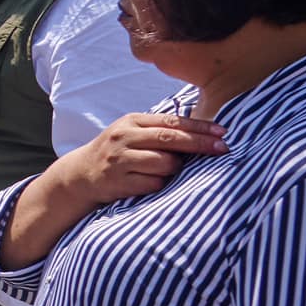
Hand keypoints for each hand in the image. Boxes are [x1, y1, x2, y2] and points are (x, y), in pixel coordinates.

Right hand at [56, 112, 228, 213]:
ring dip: (174, 169)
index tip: (223, 132)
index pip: (173, 121)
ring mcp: (120, 160)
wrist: (81, 174)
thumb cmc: (117, 152)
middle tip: (223, 148)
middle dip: (201, 144)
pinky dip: (160, 183)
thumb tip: (204, 132)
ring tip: (165, 169)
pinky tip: (152, 182)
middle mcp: (124, 138)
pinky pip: (155, 183)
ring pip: (165, 163)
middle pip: (171, 139)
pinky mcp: (119, 181)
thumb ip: (159, 129)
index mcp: (131, 121)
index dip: (200, 127)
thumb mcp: (132, 133)